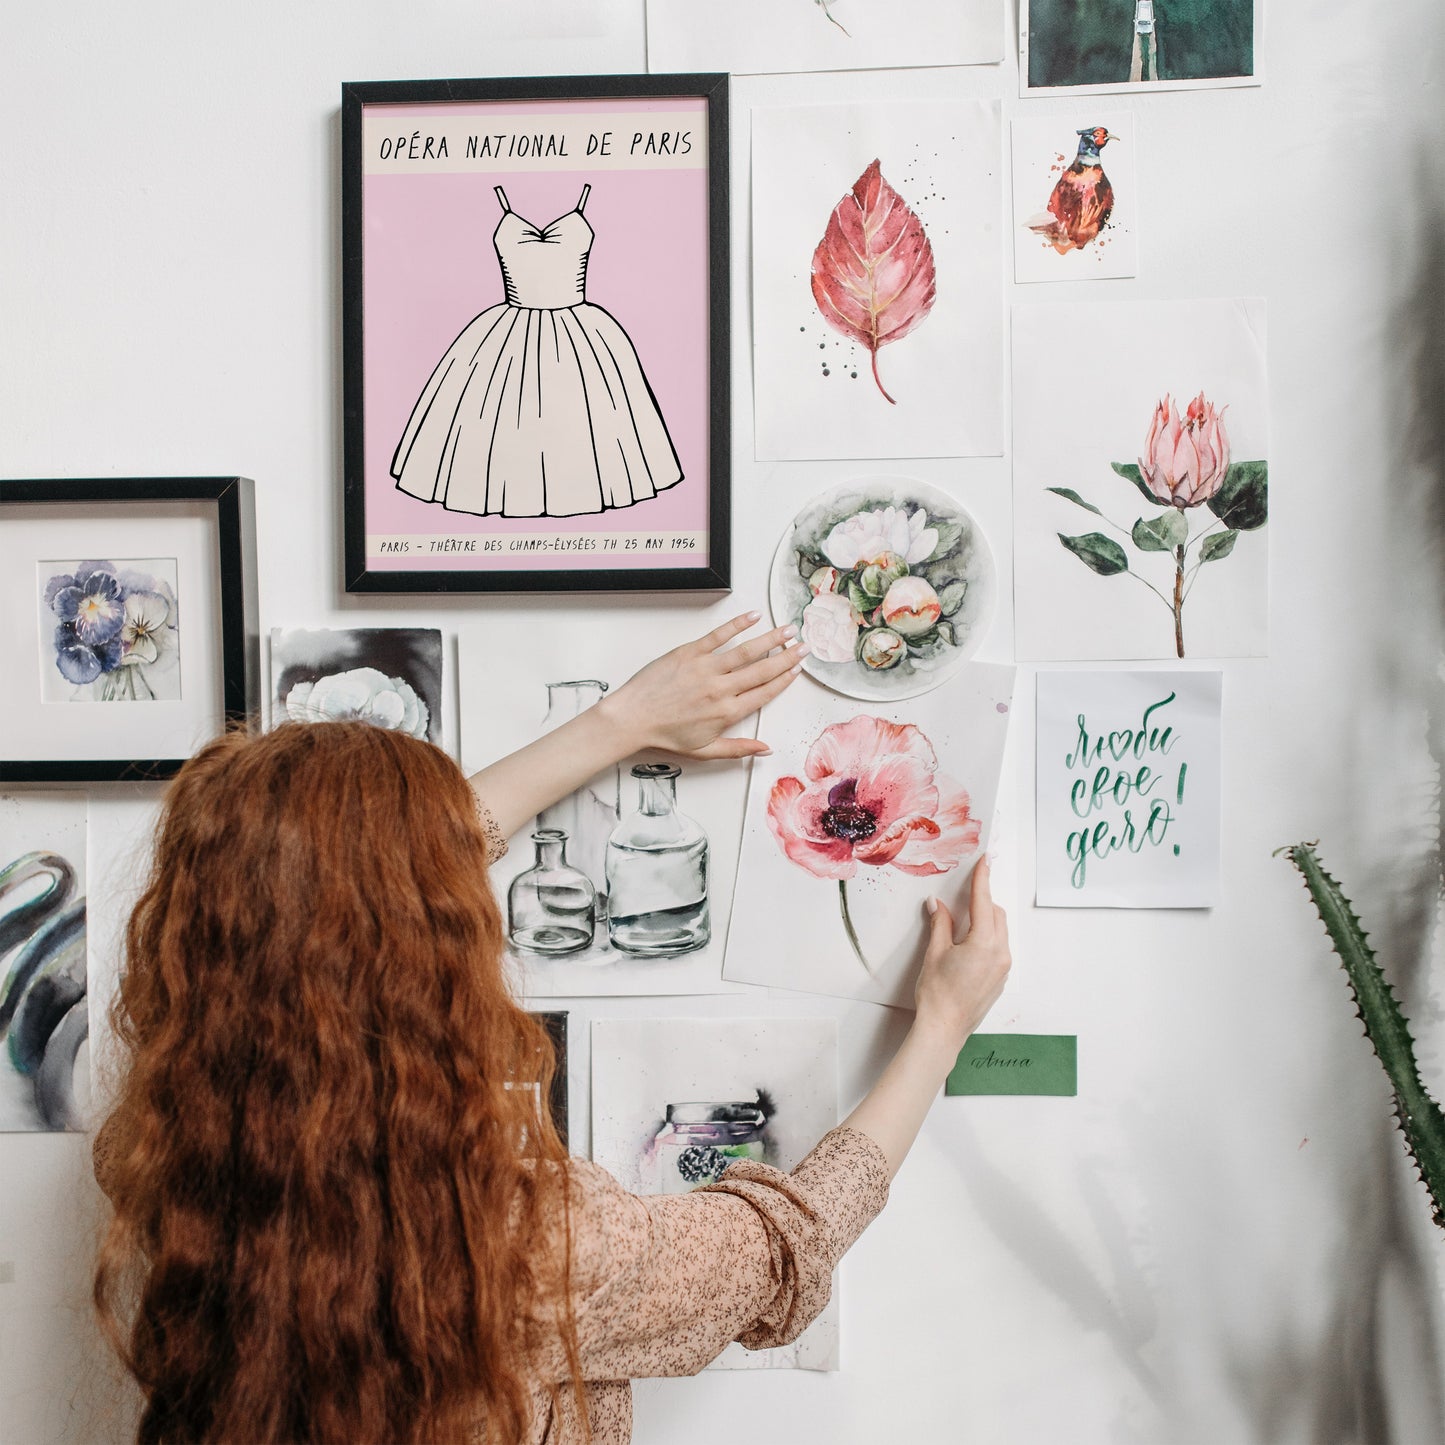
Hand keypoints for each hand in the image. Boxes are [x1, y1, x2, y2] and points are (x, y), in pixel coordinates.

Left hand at [598, 612, 805, 760]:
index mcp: (727, 713)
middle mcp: (721, 689)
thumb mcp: (705, 751)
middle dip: (787, 657)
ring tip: (787, 629)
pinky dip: (737, 625)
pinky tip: (753, 616)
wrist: (632, 718)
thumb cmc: (665, 735)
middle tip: (803, 646)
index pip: (764, 693)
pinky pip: (718, 636)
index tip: (797, 670)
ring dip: (770, 639)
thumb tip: (766, 749)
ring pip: (746, 651)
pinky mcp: (689, 653)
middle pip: (762, 670)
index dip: (783, 680)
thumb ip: (738, 749)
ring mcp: (706, 669)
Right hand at [913, 857, 1010, 1054]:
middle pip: (996, 914)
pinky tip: (967, 944)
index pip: (983, 901)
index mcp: (984, 943)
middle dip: (981, 901)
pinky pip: (999, 947)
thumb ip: (940, 924)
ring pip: (1000, 930)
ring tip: (961, 924)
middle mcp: (1000, 953)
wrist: (944, 1030)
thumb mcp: (934, 953)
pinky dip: (987, 937)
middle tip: (961, 897)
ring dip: (984, 920)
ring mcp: (1004, 967)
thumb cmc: (937, 994)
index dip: (982, 879)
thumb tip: (937, 904)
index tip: (985, 861)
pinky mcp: (1001, 978)